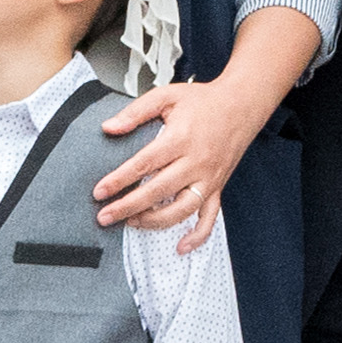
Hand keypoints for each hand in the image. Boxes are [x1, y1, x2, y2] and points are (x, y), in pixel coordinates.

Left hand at [90, 70, 271, 252]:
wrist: (242, 105)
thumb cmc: (203, 101)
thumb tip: (109, 127)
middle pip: (158, 191)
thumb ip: (136, 111)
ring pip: (181, 209)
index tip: (100, 191)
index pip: (144, 164)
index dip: (119, 180)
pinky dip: (198, 235)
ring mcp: (209, 177)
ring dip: (155, 221)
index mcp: (180, 138)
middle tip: (105, 217)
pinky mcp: (218, 187)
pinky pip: (210, 217)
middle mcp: (196, 161)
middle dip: (128, 206)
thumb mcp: (166, 96)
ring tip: (132, 223)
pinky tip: (181, 246)